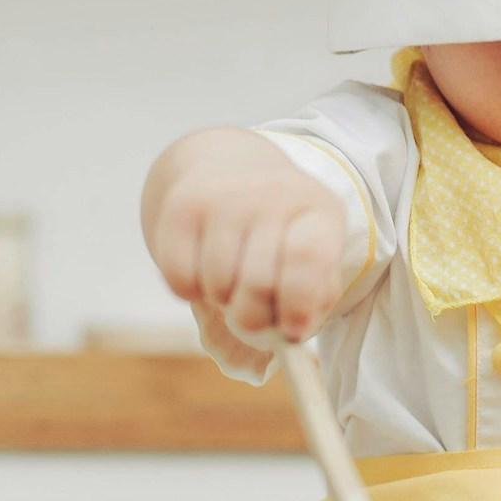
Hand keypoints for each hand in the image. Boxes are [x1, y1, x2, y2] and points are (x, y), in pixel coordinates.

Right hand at [143, 130, 346, 344]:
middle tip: (255, 313)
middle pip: (258, 282)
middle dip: (255, 318)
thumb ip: (313, 303)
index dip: (298, 304)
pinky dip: (191, 291)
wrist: (230, 168)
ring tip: (233, 281)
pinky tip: (204, 270)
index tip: (290, 331)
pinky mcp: (182, 206)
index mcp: (319, 211)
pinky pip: (180, 279)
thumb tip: (292, 332)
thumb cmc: (283, 235)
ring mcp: (226, 196)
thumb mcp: (317, 261)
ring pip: (217, 285)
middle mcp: (274, 194)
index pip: (308, 257)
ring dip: (223, 301)